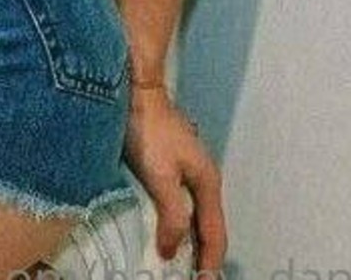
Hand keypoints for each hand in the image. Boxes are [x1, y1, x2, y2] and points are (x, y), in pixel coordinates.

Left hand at [123, 84, 227, 273]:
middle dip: (204, 253)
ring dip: (191, 237)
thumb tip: (172, 251)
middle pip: (209, 224)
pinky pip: (183, 200)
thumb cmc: (147, 129)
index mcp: (207, 181)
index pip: (215, 233)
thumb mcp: (160, 177)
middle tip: (194, 276)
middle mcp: (204, 175)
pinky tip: (167, 226)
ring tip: (181, 259)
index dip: (210, 262)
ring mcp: (189, 165)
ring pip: (196, 212)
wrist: (135, 89)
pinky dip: (179, 219)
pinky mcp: (173, 160)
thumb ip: (171, 215)